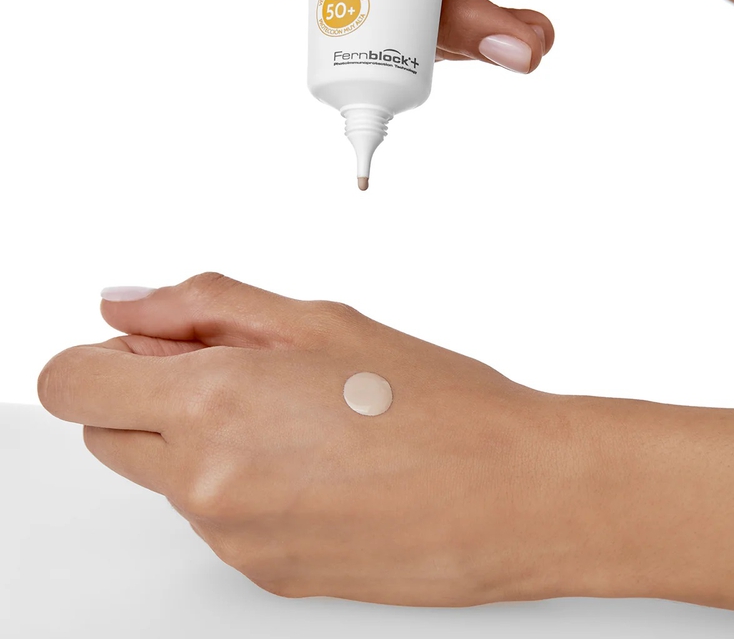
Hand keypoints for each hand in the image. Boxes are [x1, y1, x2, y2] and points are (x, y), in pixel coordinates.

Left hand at [37, 275, 733, 609]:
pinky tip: (318, 460)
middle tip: (238, 367)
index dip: (100, 356)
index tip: (142, 345)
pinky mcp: (263, 575)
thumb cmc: (437, 403)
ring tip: (302, 415)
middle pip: (109, 432)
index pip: (73, 385)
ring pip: (166, 476)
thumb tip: (126, 303)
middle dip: (151, 393)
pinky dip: (243, 483)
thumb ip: (203, 304)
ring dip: (202, 439)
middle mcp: (208, 485)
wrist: (514, 496)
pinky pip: (217, 518)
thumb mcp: (318, 319)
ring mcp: (233, 539)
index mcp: (214, 406)